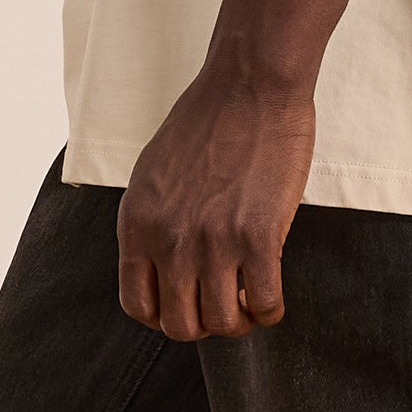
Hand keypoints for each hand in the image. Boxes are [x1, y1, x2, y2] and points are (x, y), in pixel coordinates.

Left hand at [118, 57, 316, 339]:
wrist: (249, 86)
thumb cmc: (208, 122)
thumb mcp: (154, 174)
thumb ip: (153, 221)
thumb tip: (161, 262)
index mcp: (137, 225)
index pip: (137, 306)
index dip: (164, 318)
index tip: (188, 306)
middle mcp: (169, 240)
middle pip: (180, 326)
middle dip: (205, 325)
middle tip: (225, 304)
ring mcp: (213, 241)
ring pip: (222, 323)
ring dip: (240, 322)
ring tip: (251, 301)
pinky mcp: (258, 237)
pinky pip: (265, 304)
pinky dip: (271, 312)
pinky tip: (274, 296)